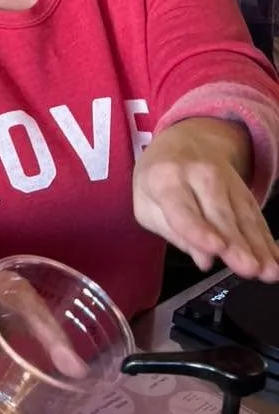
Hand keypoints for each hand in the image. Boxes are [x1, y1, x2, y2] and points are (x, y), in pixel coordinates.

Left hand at [133, 118, 278, 280]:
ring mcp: (227, 182)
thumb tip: (204, 259)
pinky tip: (276, 262)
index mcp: (165, 178)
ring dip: (258, 247)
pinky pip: (257, 219)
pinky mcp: (245, 192)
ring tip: (269, 272)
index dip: (198, 229)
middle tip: (248, 268)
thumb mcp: (146, 204)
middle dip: (235, 243)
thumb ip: (173, 232)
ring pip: (243, 218)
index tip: (216, 248)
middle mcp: (199, 176)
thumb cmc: (157, 179)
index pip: (182, 208)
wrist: (185, 140)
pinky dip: (268, 242)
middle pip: (219, 214)